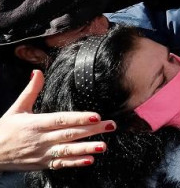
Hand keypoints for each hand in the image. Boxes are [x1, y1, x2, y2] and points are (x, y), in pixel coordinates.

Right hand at [0, 70, 114, 171]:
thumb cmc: (4, 130)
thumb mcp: (17, 108)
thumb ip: (31, 91)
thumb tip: (37, 72)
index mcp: (36, 123)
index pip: (61, 120)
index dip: (79, 118)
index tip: (96, 116)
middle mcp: (41, 139)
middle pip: (70, 134)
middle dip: (92, 130)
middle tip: (110, 125)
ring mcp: (43, 153)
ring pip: (68, 150)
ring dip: (86, 148)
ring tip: (104, 146)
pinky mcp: (43, 164)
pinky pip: (61, 164)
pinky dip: (75, 162)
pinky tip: (89, 160)